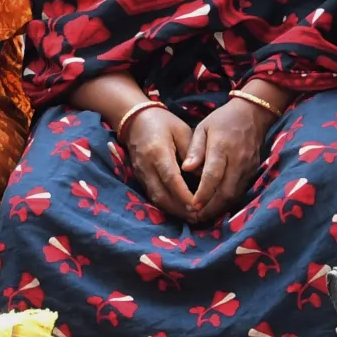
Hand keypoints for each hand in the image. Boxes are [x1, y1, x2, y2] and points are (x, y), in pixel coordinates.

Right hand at [117, 106, 196, 220]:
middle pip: (161, 194)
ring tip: (191, 217)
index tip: (197, 205)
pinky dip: (166, 205)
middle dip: (180, 209)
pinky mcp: (139, 178)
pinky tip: (179, 209)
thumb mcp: (181, 130)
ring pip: (155, 199)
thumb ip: (192, 152)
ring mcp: (140, 174)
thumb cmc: (163, 122)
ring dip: (173, 210)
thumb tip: (202, 175)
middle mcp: (146, 166)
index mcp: (158, 152)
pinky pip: (152, 195)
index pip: (171, 178)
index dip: (183, 194)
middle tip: (198, 217)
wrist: (135, 119)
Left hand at [182, 102, 270, 225]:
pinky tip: (217, 206)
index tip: (192, 205)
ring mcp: (248, 168)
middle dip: (211, 208)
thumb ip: (194, 150)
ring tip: (204, 216)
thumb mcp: (203, 128)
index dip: (203, 193)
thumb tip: (185, 169)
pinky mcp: (253, 172)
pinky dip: (229, 202)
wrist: (253, 114)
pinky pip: (241, 191)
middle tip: (196, 218)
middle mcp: (237, 160)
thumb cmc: (223, 120)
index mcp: (221, 148)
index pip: (212, 175)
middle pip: (226, 192)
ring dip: (220, 208)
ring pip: (235, 195)